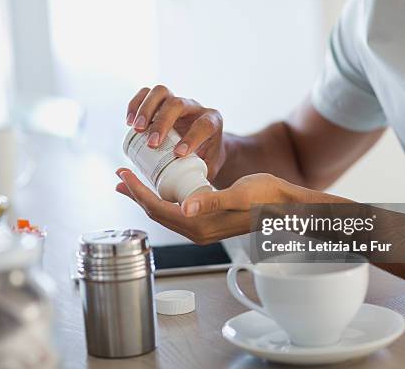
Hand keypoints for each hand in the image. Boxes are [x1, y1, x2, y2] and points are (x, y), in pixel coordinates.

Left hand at [115, 168, 322, 243]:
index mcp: (201, 225)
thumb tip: (186, 207)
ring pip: (164, 212)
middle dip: (135, 193)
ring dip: (146, 196)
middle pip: (156, 212)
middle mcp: (197, 231)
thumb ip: (212, 201)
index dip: (137, 191)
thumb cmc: (266, 198)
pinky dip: (161, 198)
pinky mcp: (206, 221)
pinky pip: (175, 211)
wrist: (285, 206)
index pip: (158, 208)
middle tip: (119, 176)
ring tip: (130, 182)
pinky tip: (158, 188)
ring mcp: (201, 228)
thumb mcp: (239, 194)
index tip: (122, 174)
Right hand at [126, 85, 224, 179]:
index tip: (178, 154)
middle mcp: (195, 107)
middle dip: (163, 123)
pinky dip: (135, 104)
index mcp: (212, 122)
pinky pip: (146, 93)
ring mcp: (176, 101)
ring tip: (136, 129)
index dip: (192, 138)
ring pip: (161, 92)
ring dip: (146, 109)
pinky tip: (128, 121)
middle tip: (151, 144)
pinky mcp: (160, 101)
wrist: (203, 145)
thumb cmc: (206, 160)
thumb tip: (187, 197)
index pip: (204, 125)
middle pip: (178, 104)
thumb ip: (200, 179)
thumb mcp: (209, 169)